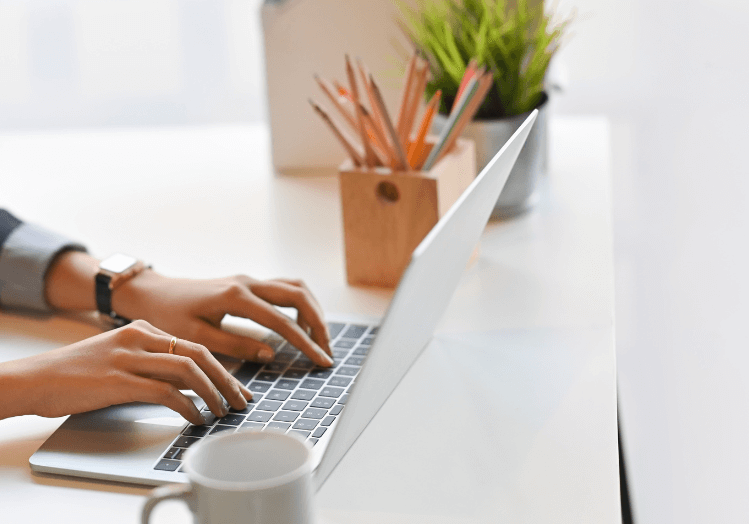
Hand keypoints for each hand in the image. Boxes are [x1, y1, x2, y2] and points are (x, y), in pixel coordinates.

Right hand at [0, 320, 251, 423]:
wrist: (35, 378)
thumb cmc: (77, 373)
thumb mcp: (122, 356)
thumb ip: (154, 363)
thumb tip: (192, 383)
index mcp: (144, 329)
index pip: (195, 345)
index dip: (222, 367)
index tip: (237, 386)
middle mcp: (140, 337)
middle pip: (199, 353)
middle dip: (226, 379)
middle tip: (241, 400)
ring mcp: (129, 357)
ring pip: (187, 369)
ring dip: (212, 392)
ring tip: (222, 412)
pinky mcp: (118, 380)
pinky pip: (165, 391)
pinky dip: (186, 405)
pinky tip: (194, 417)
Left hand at [113, 272, 333, 366]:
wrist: (153, 293)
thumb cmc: (168, 316)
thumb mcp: (197, 338)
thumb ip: (236, 346)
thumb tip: (271, 354)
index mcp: (236, 297)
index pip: (283, 321)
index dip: (306, 343)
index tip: (321, 360)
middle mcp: (247, 282)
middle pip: (298, 296)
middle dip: (318, 324)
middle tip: (326, 350)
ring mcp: (249, 279)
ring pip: (295, 288)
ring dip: (312, 310)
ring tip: (317, 338)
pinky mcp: (248, 282)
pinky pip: (284, 288)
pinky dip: (299, 304)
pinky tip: (299, 324)